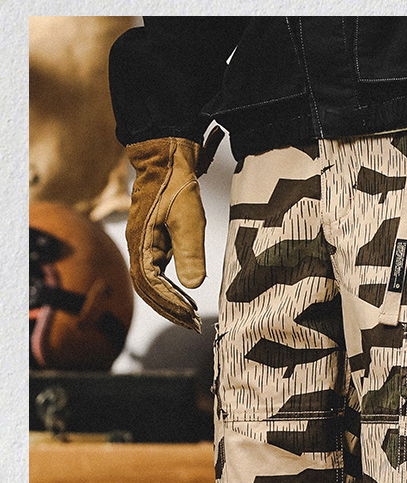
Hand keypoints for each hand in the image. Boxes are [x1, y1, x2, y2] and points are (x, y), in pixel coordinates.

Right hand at [125, 137, 206, 331]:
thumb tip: (192, 287)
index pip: (151, 284)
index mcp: (140, 243)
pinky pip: (156, 272)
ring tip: (189, 315)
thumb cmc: (177, 185)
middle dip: (169, 308)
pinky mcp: (151, 241)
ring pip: (150, 283)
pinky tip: (184, 295)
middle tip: (192, 324)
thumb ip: (190, 251)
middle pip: (147, 289)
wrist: (166, 158)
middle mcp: (137, 247)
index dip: (170, 303)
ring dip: (168, 301)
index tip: (189, 316)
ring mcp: (143, 245)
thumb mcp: (189, 218)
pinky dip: (169, 287)